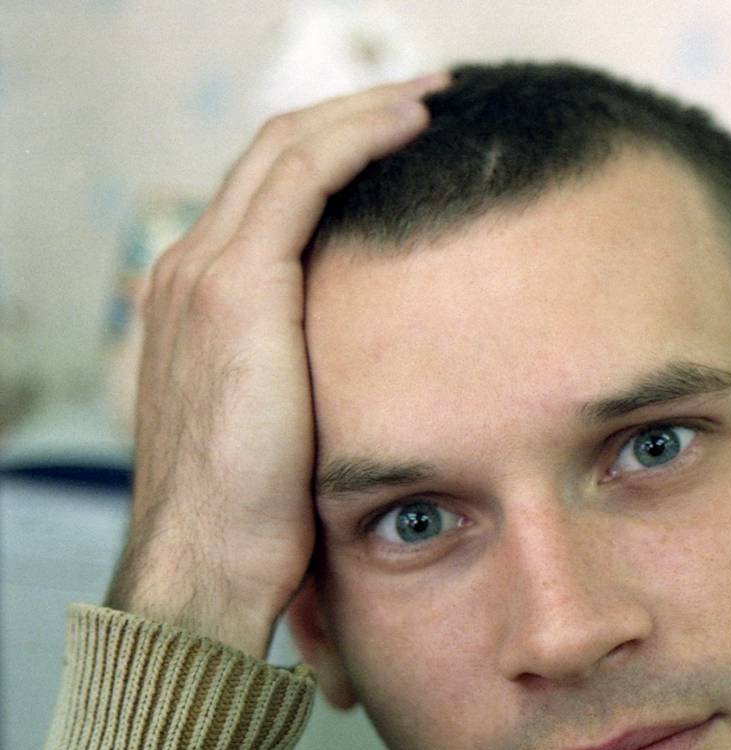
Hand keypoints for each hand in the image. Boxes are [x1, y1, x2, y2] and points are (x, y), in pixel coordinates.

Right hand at [105, 74, 448, 658]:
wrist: (204, 565)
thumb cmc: (256, 517)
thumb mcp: (283, 431)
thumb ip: (309, 381)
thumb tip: (380, 380)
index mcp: (201, 301)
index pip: (268, 194)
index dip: (334, 153)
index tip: (402, 141)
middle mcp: (191, 271)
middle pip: (275, 153)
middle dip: (353, 114)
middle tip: (426, 97)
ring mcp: (206, 273)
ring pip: (288, 149)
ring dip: (363, 111)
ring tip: (431, 96)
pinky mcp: (236, 288)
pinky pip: (303, 177)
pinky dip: (357, 137)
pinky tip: (413, 123)